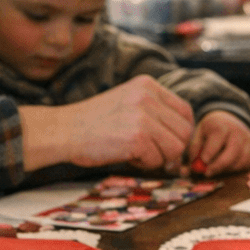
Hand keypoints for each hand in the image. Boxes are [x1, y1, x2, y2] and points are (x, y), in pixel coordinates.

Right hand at [32, 75, 193, 172]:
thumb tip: (183, 143)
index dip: (181, 132)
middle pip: (185, 131)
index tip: (169, 143)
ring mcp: (143, 116)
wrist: (63, 130)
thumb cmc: (94, 122)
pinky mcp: (136, 137)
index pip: (186, 111)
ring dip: (160, 158)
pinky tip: (129, 157)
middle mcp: (148, 97)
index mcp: (148, 85)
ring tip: (139, 155)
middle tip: (154, 155)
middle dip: (173, 149)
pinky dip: (146, 164)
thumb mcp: (128, 103)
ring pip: (176, 147)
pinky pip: (158, 159)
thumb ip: (156, 115)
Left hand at [186, 110, 249, 174]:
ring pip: (238, 161)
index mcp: (221, 124)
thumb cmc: (211, 130)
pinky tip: (225, 166)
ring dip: (225, 168)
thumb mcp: (199, 134)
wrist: (230, 121)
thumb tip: (186, 171)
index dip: (210, 152)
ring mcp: (247, 140)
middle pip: (232, 152)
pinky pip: (245, 164)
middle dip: (218, 165)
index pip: (218, 138)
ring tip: (215, 167)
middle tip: (207, 173)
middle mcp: (237, 131)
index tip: (202, 161)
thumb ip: (193, 151)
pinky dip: (234, 168)